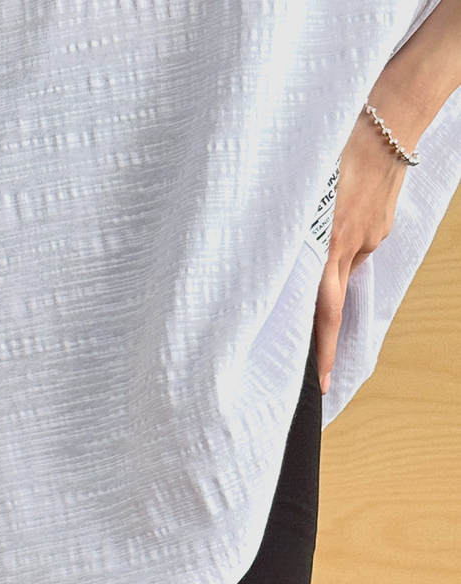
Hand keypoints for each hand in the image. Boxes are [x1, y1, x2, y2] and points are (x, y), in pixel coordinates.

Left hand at [314, 107, 409, 393]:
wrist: (391, 113)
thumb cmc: (335, 142)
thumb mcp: (301, 188)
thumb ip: (290, 229)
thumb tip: (280, 262)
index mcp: (325, 241)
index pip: (321, 311)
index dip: (320, 349)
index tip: (319, 382)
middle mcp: (348, 245)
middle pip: (331, 308)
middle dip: (325, 347)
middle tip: (323, 380)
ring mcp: (368, 236)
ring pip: (338, 268)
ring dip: (324, 267)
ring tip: (314, 249)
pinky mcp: (379, 225)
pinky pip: (352, 246)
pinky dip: (339, 241)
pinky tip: (338, 213)